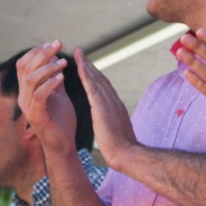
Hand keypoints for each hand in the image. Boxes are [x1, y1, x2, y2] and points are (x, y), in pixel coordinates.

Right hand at [16, 41, 76, 154]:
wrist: (63, 144)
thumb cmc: (61, 120)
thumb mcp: (58, 94)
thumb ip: (54, 77)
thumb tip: (55, 58)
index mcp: (26, 91)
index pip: (23, 65)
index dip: (36, 52)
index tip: (53, 43)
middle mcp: (23, 97)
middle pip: (26, 68)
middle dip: (42, 54)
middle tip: (58, 44)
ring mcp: (28, 107)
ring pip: (31, 80)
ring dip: (48, 68)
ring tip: (64, 62)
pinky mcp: (37, 116)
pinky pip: (39, 96)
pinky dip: (50, 84)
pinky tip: (63, 78)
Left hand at [74, 47, 137, 168]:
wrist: (127, 153)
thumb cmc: (121, 148)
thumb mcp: (115, 131)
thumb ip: (112, 122)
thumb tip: (111, 123)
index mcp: (115, 106)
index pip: (104, 86)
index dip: (95, 75)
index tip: (87, 65)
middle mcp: (113, 100)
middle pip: (100, 78)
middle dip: (89, 64)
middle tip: (80, 51)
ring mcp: (109, 102)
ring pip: (96, 78)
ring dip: (86, 64)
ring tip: (78, 52)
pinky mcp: (102, 106)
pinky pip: (92, 87)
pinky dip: (86, 75)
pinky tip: (79, 66)